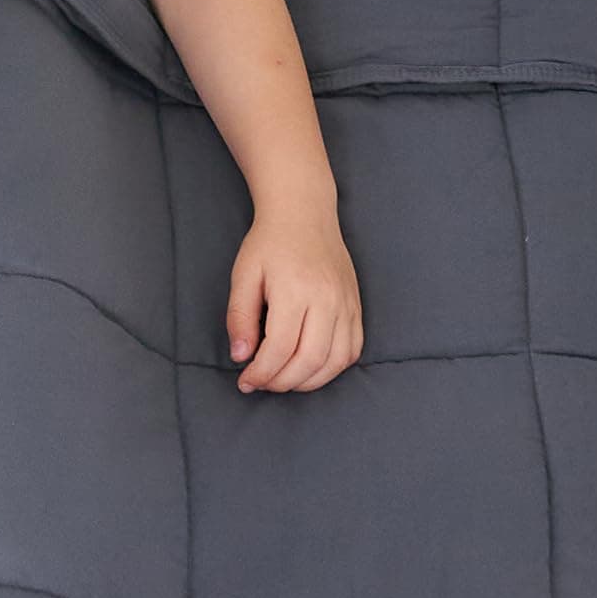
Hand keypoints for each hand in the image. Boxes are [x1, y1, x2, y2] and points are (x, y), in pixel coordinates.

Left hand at [226, 205, 362, 394]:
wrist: (304, 214)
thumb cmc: (269, 243)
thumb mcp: (244, 274)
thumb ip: (239, 316)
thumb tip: (241, 356)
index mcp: (295, 289)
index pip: (281, 348)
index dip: (262, 372)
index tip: (245, 381)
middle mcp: (327, 299)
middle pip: (310, 360)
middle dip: (282, 382)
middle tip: (262, 383)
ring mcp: (347, 304)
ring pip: (335, 362)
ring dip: (308, 381)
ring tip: (283, 379)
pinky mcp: (357, 306)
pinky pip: (352, 350)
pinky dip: (332, 368)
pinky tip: (310, 368)